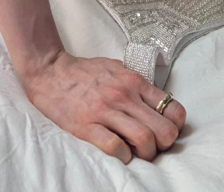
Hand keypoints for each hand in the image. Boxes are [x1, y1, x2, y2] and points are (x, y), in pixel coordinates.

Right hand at [22, 48, 185, 162]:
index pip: (173, 110)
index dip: (174, 126)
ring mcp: (105, 111)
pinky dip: (122, 156)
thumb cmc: (83, 71)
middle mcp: (123, 95)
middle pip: (164, 131)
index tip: (164, 130)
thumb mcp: (115, 67)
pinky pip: (115, 148)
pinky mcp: (86, 126)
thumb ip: (136, 83)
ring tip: (135, 151)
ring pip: (144, 141)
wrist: (48, 71)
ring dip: (145, 153)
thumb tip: (157, 102)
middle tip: (152, 146)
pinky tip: (118, 151)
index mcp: (133, 81)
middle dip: (163, 145)